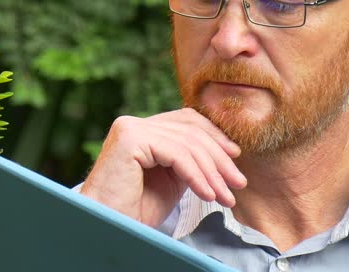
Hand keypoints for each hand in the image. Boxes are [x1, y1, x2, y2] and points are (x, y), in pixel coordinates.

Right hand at [79, 108, 246, 227]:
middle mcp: (133, 123)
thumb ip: (189, 160)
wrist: (110, 227)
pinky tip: (208, 194)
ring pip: (187, 143)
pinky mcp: (130, 138)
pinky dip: (197, 176)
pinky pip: (176, 154)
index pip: (187, 120)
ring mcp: (130, 128)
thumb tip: (224, 152)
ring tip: (226, 196)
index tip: (235, 159)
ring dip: (212, 172)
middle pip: (190, 130)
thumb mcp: (171, 179)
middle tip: (238, 183)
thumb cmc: (135, 210)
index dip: (214, 137)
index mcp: (142, 128)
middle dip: (219, 159)